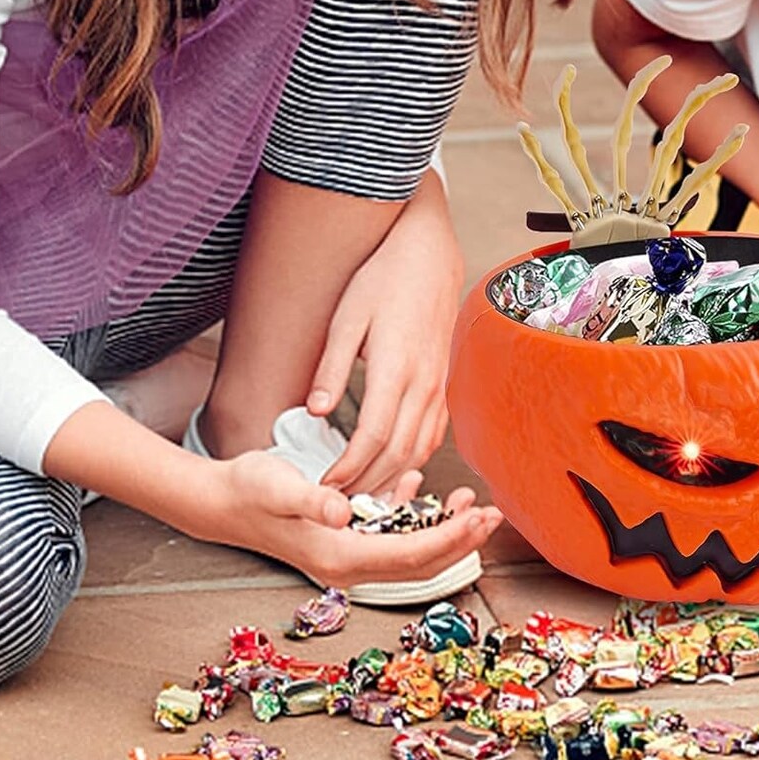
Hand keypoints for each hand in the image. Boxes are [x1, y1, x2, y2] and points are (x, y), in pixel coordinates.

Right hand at [203, 450, 499, 587]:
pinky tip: (418, 487)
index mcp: (340, 557)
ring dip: (442, 529)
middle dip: (459, 540)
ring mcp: (346, 553)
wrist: (222, 499)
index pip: (410, 555)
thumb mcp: (280, 487)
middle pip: (419, 562)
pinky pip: (388, 534)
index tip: (479, 517)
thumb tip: (343, 511)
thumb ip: (313, 499)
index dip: (450, 538)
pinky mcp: (342, 538)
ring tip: (470, 502)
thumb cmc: (250, 491)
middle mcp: (347, 563)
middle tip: (492, 515)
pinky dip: (410, 514)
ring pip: (408, 550)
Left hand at [311, 177, 462, 496]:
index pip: (373, 437)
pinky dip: (413, 459)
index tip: (325, 487)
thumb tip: (314, 411)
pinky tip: (393, 468)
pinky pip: (433, 434)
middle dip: (367, 484)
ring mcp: (439, 385)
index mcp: (395, 367)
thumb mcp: (346, 317)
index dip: (349, 469)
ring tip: (361, 494)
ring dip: (391, 478)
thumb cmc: (383, 279)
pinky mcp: (444, 384)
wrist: (428, 256)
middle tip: (337, 503)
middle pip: (398, 453)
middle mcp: (423, 383)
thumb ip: (331, 367)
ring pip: (419, 449)